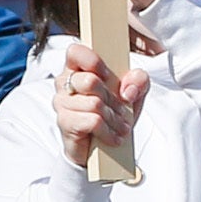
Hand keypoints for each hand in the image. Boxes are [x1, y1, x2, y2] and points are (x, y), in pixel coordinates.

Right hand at [52, 40, 144, 169]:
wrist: (103, 149)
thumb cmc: (113, 114)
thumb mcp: (133, 94)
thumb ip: (138, 81)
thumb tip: (129, 88)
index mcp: (78, 68)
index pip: (75, 52)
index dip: (93, 61)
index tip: (108, 76)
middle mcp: (65, 82)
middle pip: (90, 81)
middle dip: (114, 99)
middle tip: (122, 111)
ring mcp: (62, 103)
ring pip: (95, 104)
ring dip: (114, 119)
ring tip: (120, 126)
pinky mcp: (64, 122)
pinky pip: (92, 121)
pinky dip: (108, 131)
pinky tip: (113, 137)